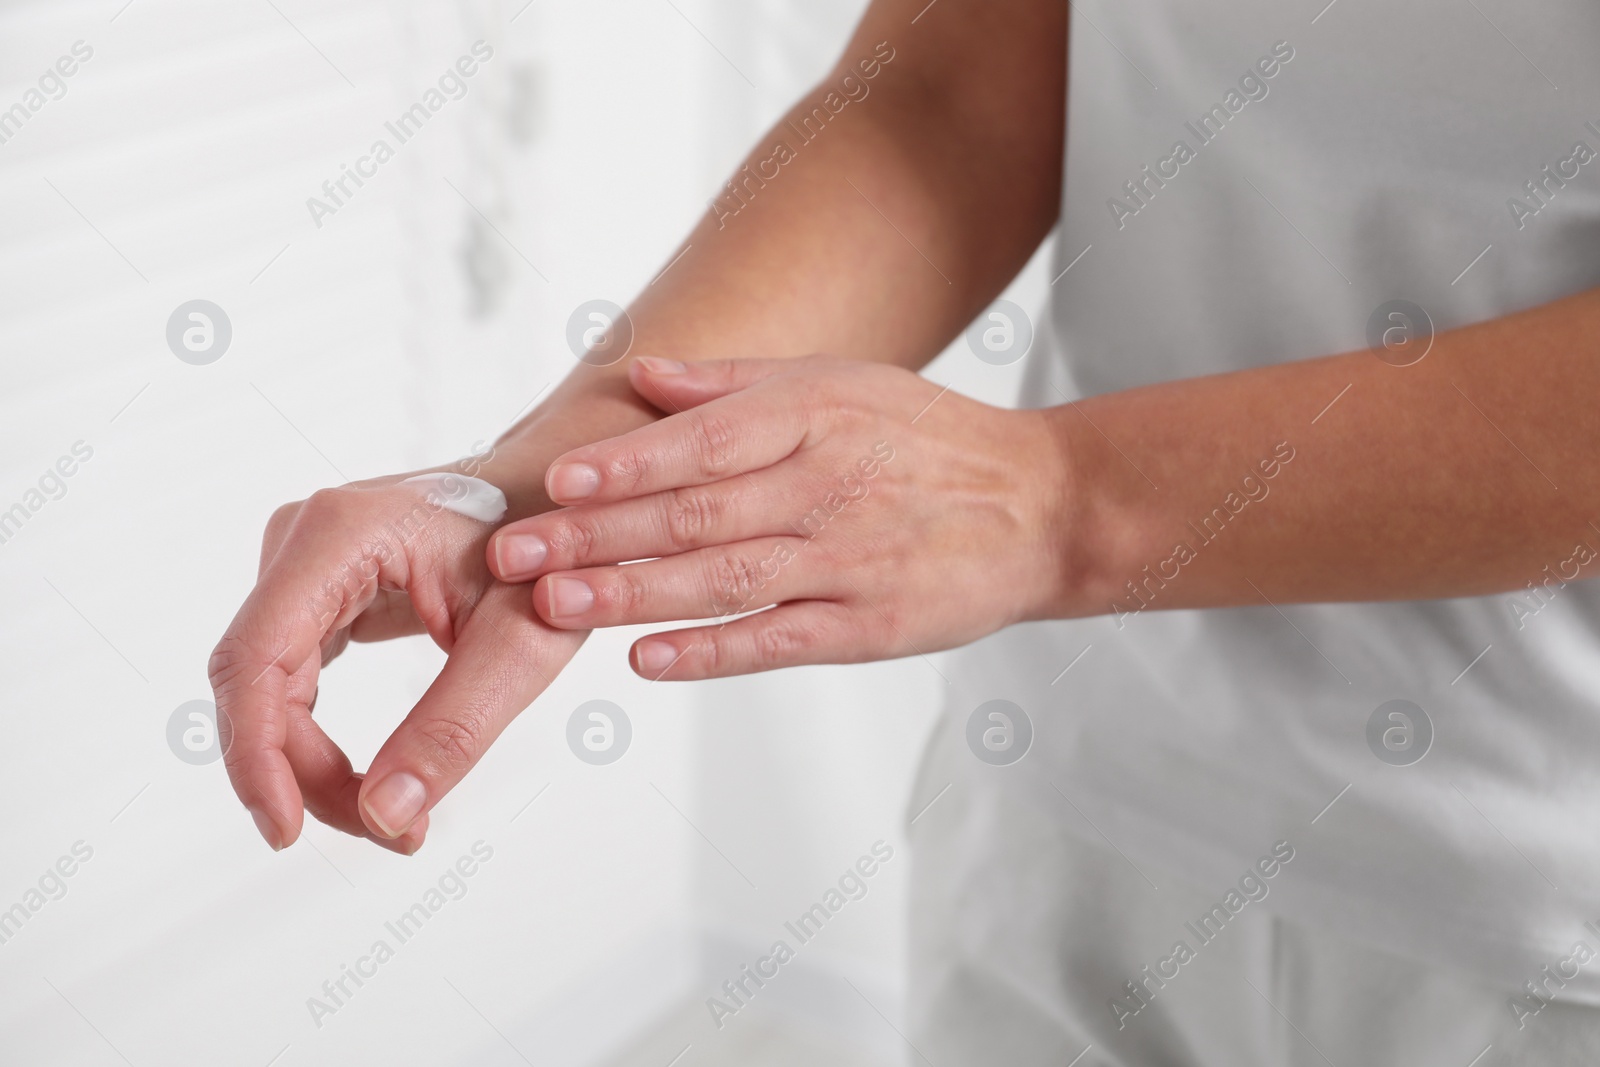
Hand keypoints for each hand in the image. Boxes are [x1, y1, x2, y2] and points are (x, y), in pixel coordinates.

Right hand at [209, 465, 583, 852]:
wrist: (559, 504)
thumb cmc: (550, 555)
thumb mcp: (521, 646)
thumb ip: (454, 729)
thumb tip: (385, 819)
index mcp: (341, 533)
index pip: (256, 658)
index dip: (257, 755)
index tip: (286, 831)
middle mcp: (302, 538)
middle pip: (259, 684)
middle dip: (305, 774)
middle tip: (387, 834)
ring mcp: (301, 562)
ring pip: (269, 690)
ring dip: (312, 766)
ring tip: (390, 819)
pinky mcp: (315, 591)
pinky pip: (291, 679)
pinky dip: (319, 739)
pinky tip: (368, 782)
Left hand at [486, 357, 1071, 678]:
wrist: (1041, 506)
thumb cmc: (928, 438)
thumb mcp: (844, 381)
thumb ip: (734, 383)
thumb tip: (639, 377)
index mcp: (818, 415)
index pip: (703, 442)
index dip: (624, 466)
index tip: (553, 484)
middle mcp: (830, 484)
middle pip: (697, 514)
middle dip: (597, 537)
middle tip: (514, 555)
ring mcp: (852, 559)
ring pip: (727, 580)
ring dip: (634, 594)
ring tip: (555, 604)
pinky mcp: (872, 626)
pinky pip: (780, 639)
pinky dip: (712, 651)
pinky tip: (646, 658)